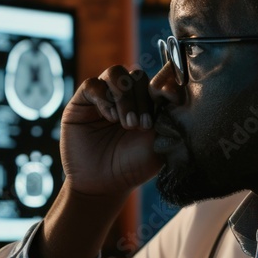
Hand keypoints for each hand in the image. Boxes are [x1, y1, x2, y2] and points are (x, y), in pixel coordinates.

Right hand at [30, 66, 162, 257]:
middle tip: (140, 126)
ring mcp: (104, 96)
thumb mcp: (159, 140)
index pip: (157, 78)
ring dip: (124, 96)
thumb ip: (168, 114)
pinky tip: (109, 117)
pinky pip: (93, 84)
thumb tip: (175, 89)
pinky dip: (104, 97)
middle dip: (140, 99)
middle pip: (136, 75)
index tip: (170, 98)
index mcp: (148, 102)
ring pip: (115, 73)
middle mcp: (126, 96)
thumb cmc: (133, 165)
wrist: (103, 184)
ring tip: (125, 122)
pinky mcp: (82, 101)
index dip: (164, 82)